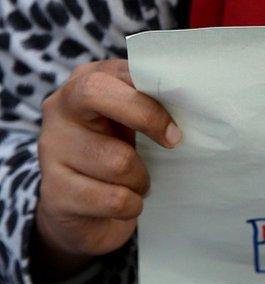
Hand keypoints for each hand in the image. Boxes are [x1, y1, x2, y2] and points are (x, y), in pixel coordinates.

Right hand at [34, 59, 178, 280]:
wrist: (82, 211)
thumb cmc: (117, 153)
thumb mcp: (132, 120)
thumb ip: (151, 102)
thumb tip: (194, 97)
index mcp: (85, 82)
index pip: (119, 71)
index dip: (153, 96)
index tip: (177, 125)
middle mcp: (59, 108)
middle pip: (97, 93)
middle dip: (145, 118)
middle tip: (172, 142)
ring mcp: (50, 149)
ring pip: (117, 160)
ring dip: (141, 178)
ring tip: (138, 181)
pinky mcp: (53, 192)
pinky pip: (113, 199)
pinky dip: (131, 204)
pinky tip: (126, 202)